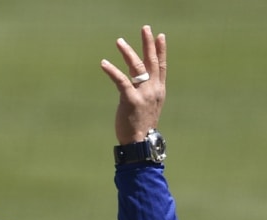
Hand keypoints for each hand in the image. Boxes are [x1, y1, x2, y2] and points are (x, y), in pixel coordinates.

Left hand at [100, 25, 166, 144]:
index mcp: (159, 91)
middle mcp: (153, 90)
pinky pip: (121, 81)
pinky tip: (104, 63)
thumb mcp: (149, 108)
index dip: (161, 51)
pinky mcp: (130, 100)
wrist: (140, 145)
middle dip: (148, 43)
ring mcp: (143, 95)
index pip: (161, 66)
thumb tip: (138, 83)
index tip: (160, 36)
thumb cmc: (141, 128)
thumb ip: (146, 93)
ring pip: (136, 67)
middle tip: (145, 28)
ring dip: (127, 52)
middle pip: (151, 61)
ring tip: (119, 41)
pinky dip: (112, 71)